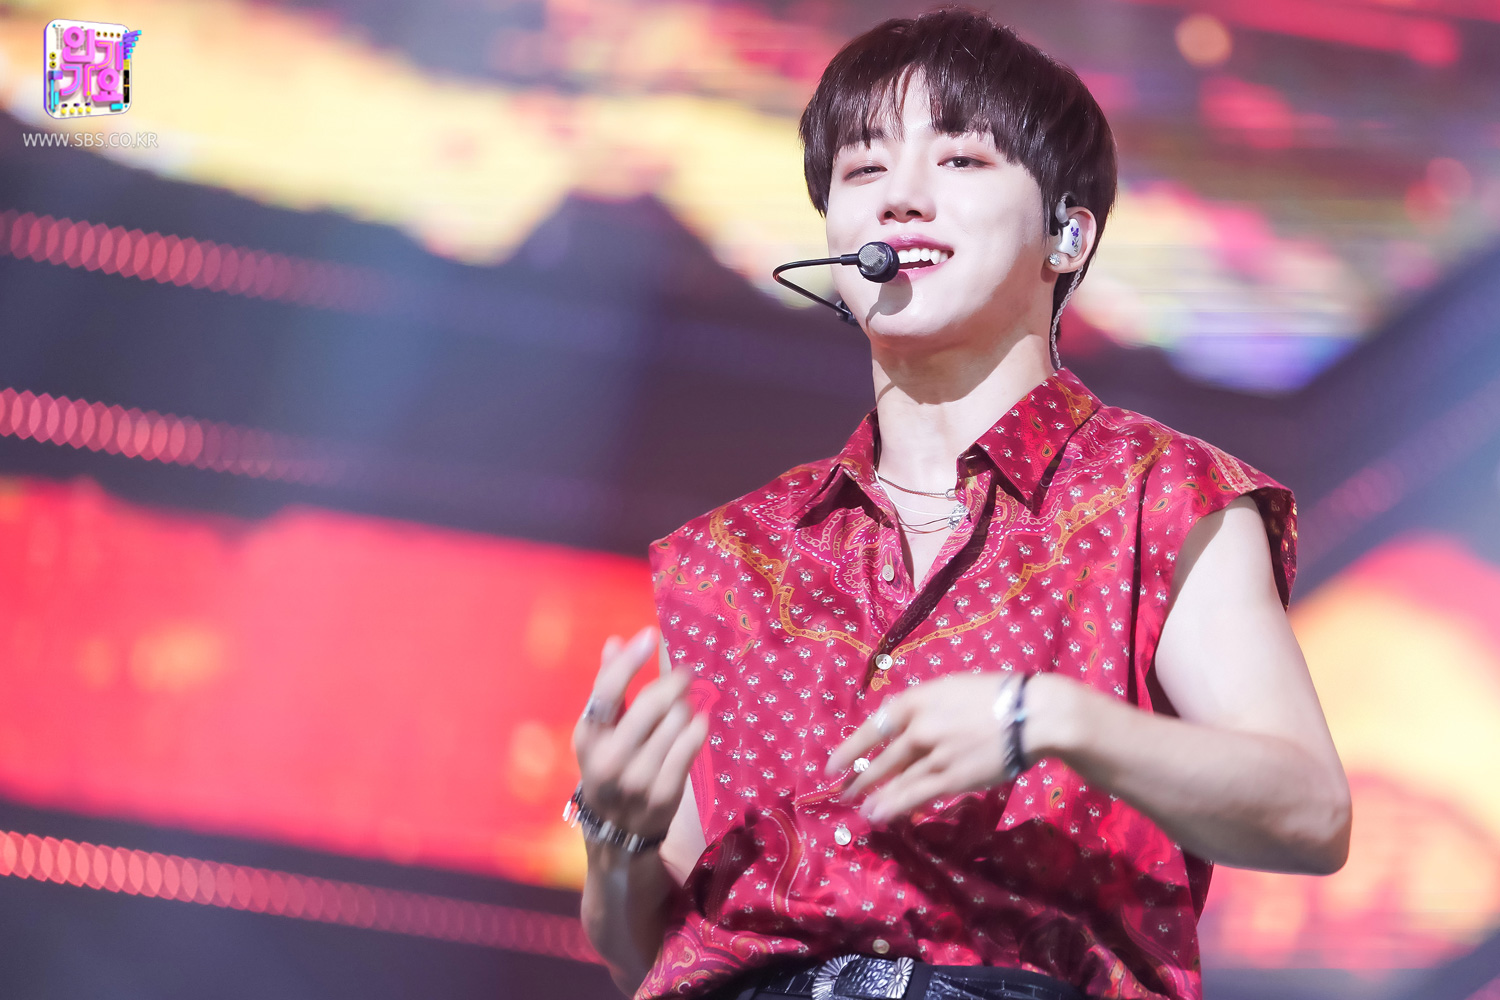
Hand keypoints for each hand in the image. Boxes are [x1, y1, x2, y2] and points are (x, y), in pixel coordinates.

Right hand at [572, 626, 708, 848]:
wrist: (617, 832)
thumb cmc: (610, 767)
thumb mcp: (599, 732)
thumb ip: (607, 687)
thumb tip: (614, 642)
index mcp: (587, 737)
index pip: (607, 691)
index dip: (630, 660)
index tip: (650, 635)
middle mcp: (609, 758)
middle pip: (651, 704)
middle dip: (673, 684)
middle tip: (684, 674)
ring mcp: (637, 778)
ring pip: (676, 722)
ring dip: (684, 709)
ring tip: (682, 712)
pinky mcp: (665, 793)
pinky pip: (690, 745)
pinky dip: (697, 728)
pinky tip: (696, 724)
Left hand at [826, 672, 1023, 823]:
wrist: (1031, 715)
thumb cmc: (996, 695)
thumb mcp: (950, 688)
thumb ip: (926, 707)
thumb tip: (908, 726)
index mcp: (917, 700)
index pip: (874, 727)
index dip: (850, 748)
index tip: (833, 764)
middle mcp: (919, 729)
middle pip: (882, 759)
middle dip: (859, 778)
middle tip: (841, 791)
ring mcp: (934, 756)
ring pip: (896, 781)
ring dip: (875, 797)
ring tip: (859, 810)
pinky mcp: (952, 779)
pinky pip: (917, 795)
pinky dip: (897, 806)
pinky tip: (881, 815)